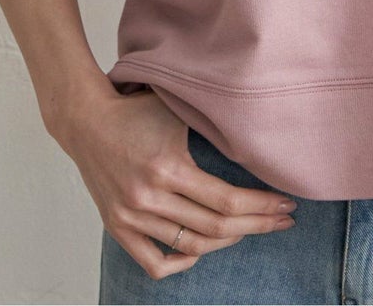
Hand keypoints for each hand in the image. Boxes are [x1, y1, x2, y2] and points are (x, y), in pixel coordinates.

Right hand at [53, 87, 298, 282]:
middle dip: (258, 225)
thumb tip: (257, 143)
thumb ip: (210, 130)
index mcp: (168, 167)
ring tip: (250, 228)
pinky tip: (201, 250)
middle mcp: (149, 198)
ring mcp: (131, 218)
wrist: (85, 120)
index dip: (262, 206)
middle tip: (283, 221)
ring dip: (228, 241)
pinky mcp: (118, 228)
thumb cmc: (135, 110)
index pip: (227, 201)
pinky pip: (154, 262)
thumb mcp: (176, 110)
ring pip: (192, 246)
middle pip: (216, 228)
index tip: (287, 205)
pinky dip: (182, 262)